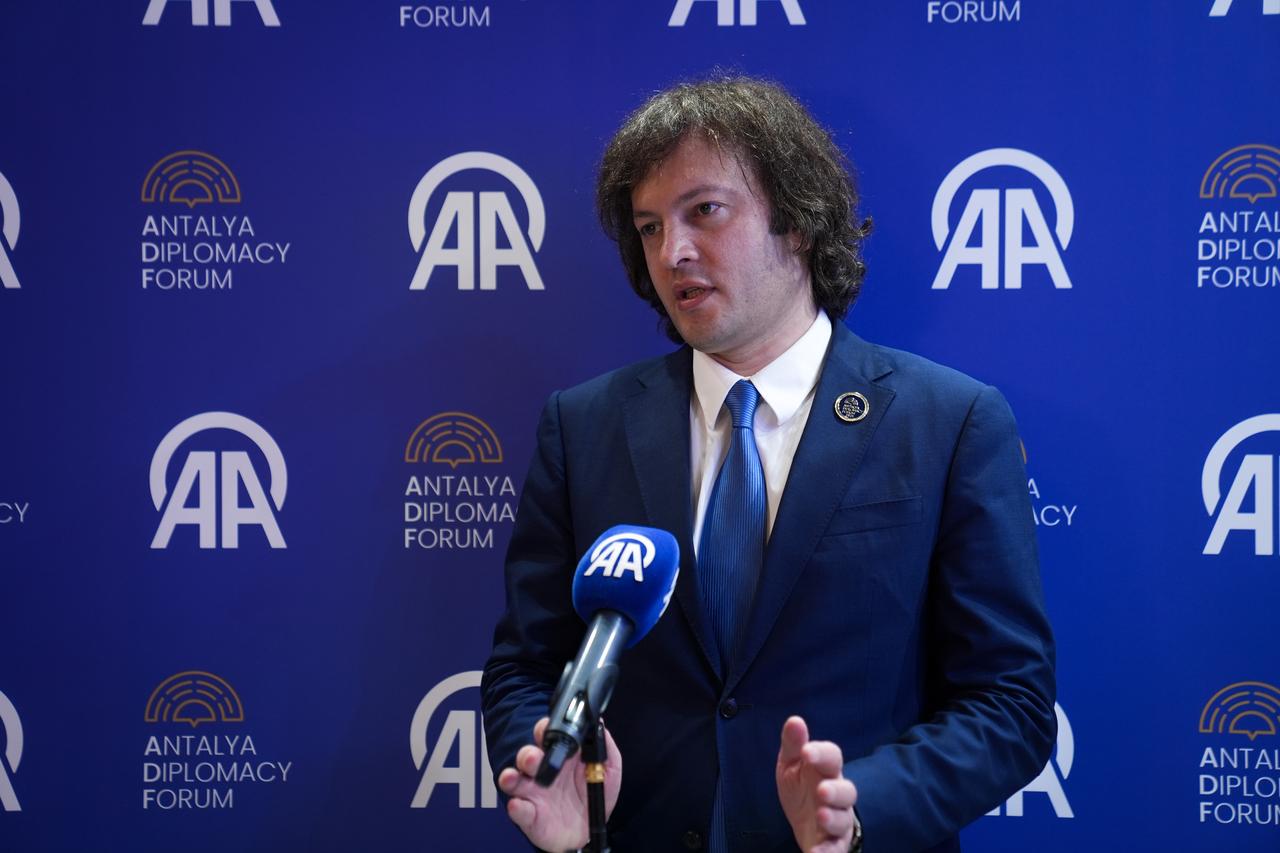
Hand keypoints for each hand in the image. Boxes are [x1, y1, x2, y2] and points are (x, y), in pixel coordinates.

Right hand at [497, 717, 622, 850]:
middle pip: (527, 755)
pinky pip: (518, 809)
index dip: (543, 730)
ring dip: (512, 776)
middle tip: (535, 758)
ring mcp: (533, 793)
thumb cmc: (594, 795)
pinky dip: (516, 807)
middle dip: (527, 754)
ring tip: (514, 776)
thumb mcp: (609, 769)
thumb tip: (599, 724)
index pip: (545, 735)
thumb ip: (605, 747)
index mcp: (560, 756)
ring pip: (515, 779)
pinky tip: (519, 805)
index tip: (547, 730)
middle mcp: (543, 771)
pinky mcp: (529, 815)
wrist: (590, 830)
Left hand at [776, 716, 857, 852]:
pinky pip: (835, 848)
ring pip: (844, 819)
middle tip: (821, 789)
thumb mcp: (791, 764)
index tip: (806, 751)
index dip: (821, 753)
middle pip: (847, 790)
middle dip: (835, 790)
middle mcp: (837, 795)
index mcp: (826, 771)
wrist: (807, 822)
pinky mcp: (834, 843)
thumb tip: (795, 720)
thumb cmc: (802, 787)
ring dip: (834, 818)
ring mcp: (838, 820)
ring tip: (822, 816)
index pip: (832, 757)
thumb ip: (793, 745)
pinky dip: (828, 852)